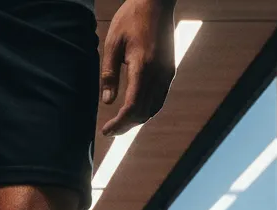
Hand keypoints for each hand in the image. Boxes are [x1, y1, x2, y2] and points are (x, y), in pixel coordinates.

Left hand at [100, 0, 176, 136]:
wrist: (157, 1)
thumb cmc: (131, 18)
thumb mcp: (112, 43)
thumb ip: (109, 74)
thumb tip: (107, 101)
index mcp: (143, 67)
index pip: (132, 107)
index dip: (119, 123)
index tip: (106, 131)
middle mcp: (158, 74)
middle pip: (143, 113)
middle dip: (126, 126)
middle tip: (110, 131)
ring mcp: (167, 73)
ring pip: (153, 109)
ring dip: (136, 120)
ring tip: (120, 124)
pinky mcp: (170, 71)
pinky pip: (160, 99)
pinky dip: (147, 110)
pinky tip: (134, 111)